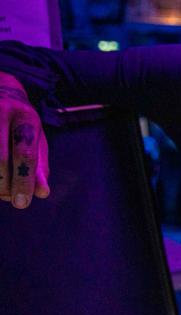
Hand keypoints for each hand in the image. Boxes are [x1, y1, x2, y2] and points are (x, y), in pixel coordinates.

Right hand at [0, 71, 49, 207]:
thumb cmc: (21, 123)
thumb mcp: (37, 139)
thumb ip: (40, 166)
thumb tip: (42, 193)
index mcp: (25, 116)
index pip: (24, 153)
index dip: (23, 181)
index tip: (22, 203)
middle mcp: (0, 112)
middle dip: (4, 186)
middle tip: (10, 200)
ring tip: (1, 192)